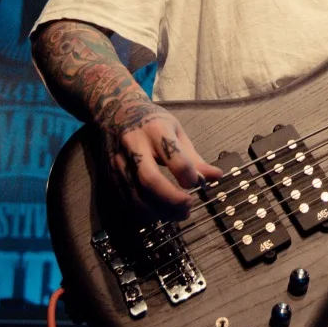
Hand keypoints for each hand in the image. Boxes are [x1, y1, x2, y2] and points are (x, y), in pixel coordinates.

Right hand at [97, 100, 221, 220]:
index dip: (188, 175)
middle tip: (188, 208)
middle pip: (150, 179)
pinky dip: (144, 212)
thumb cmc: (153, 123)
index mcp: (156, 130)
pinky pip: (126, 200)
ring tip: (178, 214)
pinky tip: (159, 213)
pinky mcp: (110, 174)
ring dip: (159, 211)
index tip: (198, 184)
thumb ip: (194, 158)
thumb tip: (217, 176)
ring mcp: (119, 162)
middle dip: (171, 199)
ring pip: (136, 194)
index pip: (173, 156)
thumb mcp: (176, 131)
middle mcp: (134, 145)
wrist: (116, 112)